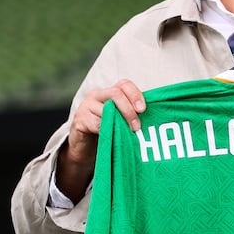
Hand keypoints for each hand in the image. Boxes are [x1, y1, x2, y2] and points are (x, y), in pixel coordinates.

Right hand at [57, 78, 145, 200]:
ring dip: (120, 123)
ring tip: (128, 134)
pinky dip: (106, 131)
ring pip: (106, 110)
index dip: (135, 94)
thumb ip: (131, 113)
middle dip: (129, 110)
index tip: (144, 109)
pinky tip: (112, 138)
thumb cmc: (108, 131)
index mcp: (108, 92)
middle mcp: (96, 95)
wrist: (84, 149)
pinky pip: (95, 124)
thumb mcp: (120, 119)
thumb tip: (155, 113)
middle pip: (115, 93)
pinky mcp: (78, 121)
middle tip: (137, 126)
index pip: (124, 84)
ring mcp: (85, 107)